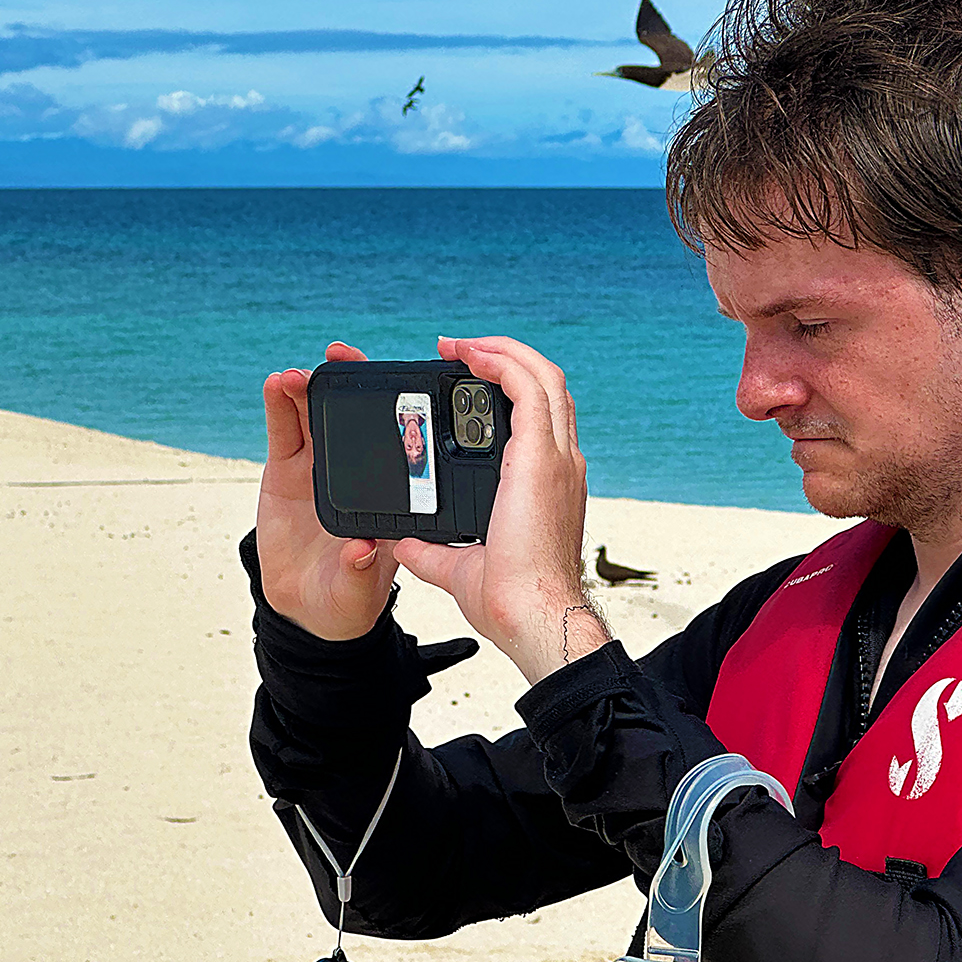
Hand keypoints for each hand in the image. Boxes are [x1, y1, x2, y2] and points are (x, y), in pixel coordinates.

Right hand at [255, 342, 401, 640]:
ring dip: (309, 387)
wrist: (305, 605)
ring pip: (317, 416)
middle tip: (342, 355)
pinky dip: (279, 405)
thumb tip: (361, 551)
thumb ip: (358, 573)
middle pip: (357, 415)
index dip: (398, 408)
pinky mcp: (287, 469)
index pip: (399, 443)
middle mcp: (358, 471)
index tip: (397, 381)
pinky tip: (275, 384)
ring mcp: (321, 466)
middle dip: (350, 380)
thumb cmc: (345, 598)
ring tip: (298, 374)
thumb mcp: (356, 593)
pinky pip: (284, 431)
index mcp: (389, 495)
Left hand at [391, 336, 605, 683]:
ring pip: (543, 376)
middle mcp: (559, 462)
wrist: (532, 616)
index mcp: (547, 483)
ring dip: (501, 351)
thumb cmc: (510, 601)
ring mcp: (555, 457)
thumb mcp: (459, 567)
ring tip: (460, 345)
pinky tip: (469, 355)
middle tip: (459, 352)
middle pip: (547, 385)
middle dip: (505, 357)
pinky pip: (527, 388)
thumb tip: (403, 545)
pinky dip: (501, 363)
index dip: (508, 390)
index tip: (468, 382)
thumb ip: (432, 551)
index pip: (538, 418)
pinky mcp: (541, 458)